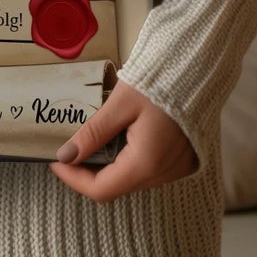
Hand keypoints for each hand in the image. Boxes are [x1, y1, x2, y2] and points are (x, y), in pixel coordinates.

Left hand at [49, 79, 196, 202]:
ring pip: (132, 178)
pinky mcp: (184, 161)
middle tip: (71, 148)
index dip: (74, 179)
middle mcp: (164, 174)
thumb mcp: (121, 103)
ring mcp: (177, 169)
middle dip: (89, 171)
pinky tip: (122, 136)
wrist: (200, 66)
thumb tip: (66, 155)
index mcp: (146, 163)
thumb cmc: (161, 80)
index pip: (101, 190)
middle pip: (117, 186)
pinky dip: (130, 159)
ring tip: (94, 139)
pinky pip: (149, 169)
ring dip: (110, 165)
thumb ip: (93, 132)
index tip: (56, 161)